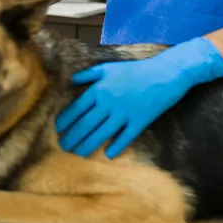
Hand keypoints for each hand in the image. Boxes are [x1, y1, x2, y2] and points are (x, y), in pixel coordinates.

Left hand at [55, 37, 222, 158]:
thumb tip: (71, 80)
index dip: (66, 120)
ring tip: (78, 154)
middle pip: (86, 123)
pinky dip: (117, 146)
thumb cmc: (135, 70)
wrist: (164, 73)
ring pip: (102, 133)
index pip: (77, 108)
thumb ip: (89, 74)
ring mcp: (124, 113)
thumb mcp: (108, 68)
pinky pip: (125, 136)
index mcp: (100, 89)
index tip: (58, 130)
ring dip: (88, 145)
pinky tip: (108, 155)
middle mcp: (109, 102)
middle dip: (73, 137)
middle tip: (63, 147)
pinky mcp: (139, 121)